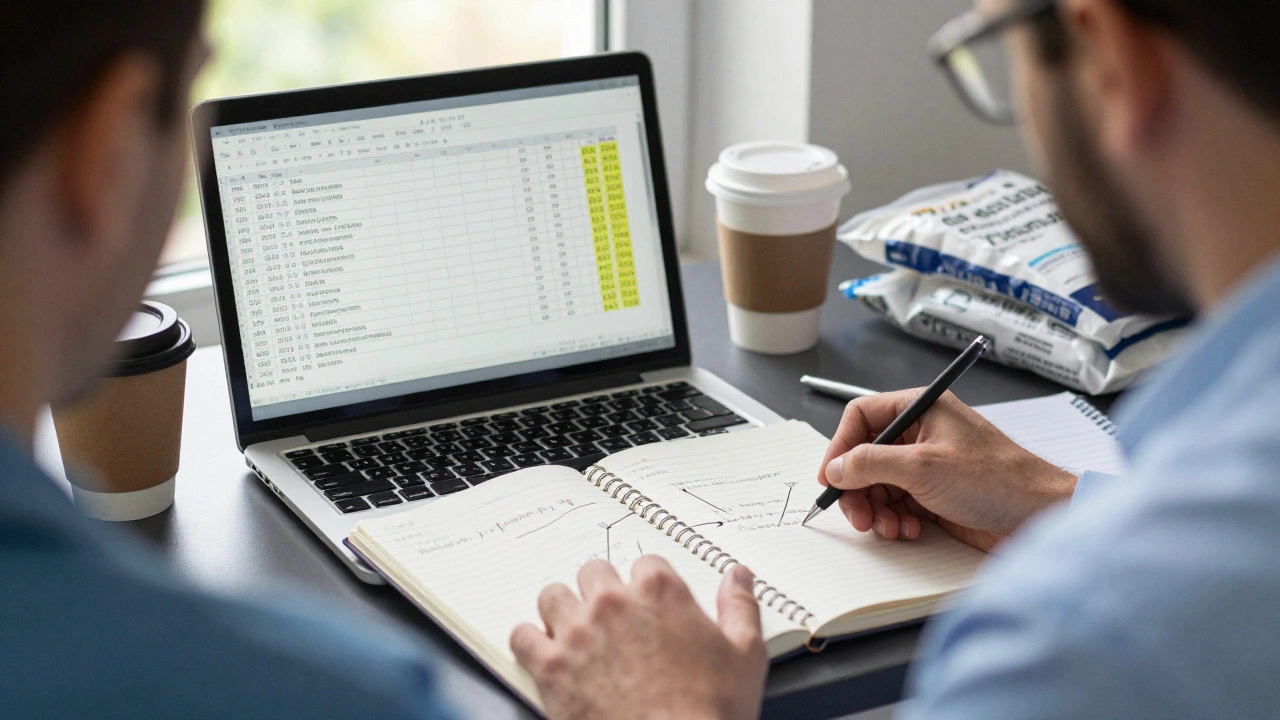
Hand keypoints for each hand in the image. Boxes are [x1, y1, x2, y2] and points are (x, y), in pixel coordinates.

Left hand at [511, 557, 766, 719]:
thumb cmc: (709, 714)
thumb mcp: (746, 656)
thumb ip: (741, 606)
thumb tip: (738, 576)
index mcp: (660, 592)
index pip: (646, 564)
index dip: (648, 587)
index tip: (649, 606)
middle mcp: (613, 603)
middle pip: (594, 573)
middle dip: (602, 593)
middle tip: (613, 621)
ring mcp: (577, 633)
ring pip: (553, 596)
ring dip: (563, 610)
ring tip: (575, 632)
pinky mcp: (550, 668)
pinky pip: (523, 636)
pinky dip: (531, 643)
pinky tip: (545, 655)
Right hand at [819, 390, 1077, 550]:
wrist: (1038, 516)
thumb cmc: (996, 479)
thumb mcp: (923, 467)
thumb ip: (871, 463)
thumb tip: (837, 468)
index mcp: (921, 409)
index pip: (862, 417)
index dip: (841, 446)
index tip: (830, 477)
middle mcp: (922, 434)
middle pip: (866, 456)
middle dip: (858, 488)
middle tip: (856, 515)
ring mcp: (928, 466)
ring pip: (879, 485)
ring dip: (877, 510)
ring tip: (890, 527)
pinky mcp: (936, 495)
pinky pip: (898, 505)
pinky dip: (896, 521)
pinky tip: (909, 531)